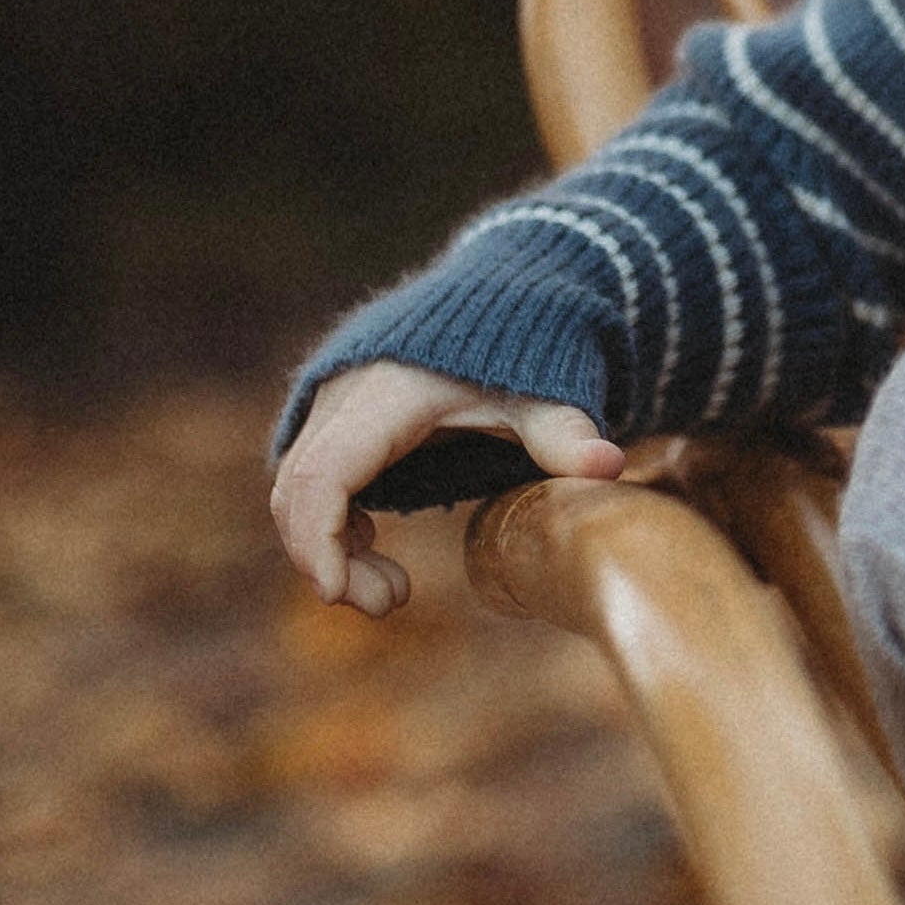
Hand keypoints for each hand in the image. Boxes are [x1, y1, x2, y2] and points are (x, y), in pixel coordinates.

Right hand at [271, 360, 627, 614]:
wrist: (494, 301)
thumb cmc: (515, 353)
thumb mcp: (542, 393)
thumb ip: (566, 431)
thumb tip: (608, 466)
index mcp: (385, 394)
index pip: (323, 474)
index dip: (317, 540)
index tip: (336, 594)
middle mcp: (342, 398)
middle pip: (297, 492)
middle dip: (328, 559)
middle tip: (392, 602)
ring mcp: (330, 408)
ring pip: (297, 491)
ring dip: (330, 548)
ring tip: (394, 590)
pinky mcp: (333, 424)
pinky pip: (309, 482)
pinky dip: (332, 525)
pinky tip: (374, 548)